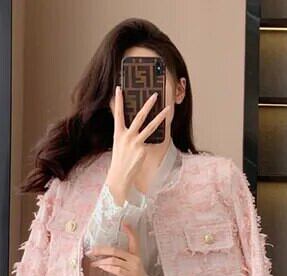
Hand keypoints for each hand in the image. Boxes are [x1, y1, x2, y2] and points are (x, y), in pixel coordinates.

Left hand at [87, 221, 148, 275]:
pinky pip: (117, 270)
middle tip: (91, 251)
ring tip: (93, 263)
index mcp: (136, 255)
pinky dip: (107, 268)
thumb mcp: (131, 267)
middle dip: (101, 250)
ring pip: (114, 260)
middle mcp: (136, 259)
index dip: (130, 231)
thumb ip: (122, 260)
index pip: (134, 239)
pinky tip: (101, 267)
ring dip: (101, 261)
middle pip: (115, 250)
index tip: (124, 222)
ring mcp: (134, 268)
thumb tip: (106, 255)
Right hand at [106, 85, 170, 205]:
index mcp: (118, 133)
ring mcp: (135, 143)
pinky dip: (156, 140)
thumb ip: (125, 131)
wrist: (120, 176)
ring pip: (150, 127)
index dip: (118, 101)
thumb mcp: (119, 143)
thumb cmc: (120, 159)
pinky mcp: (142, 151)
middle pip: (139, 117)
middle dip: (148, 105)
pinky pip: (152, 142)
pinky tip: (159, 139)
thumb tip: (133, 121)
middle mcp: (126, 136)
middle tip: (155, 95)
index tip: (119, 88)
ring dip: (160, 116)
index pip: (118, 114)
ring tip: (168, 108)